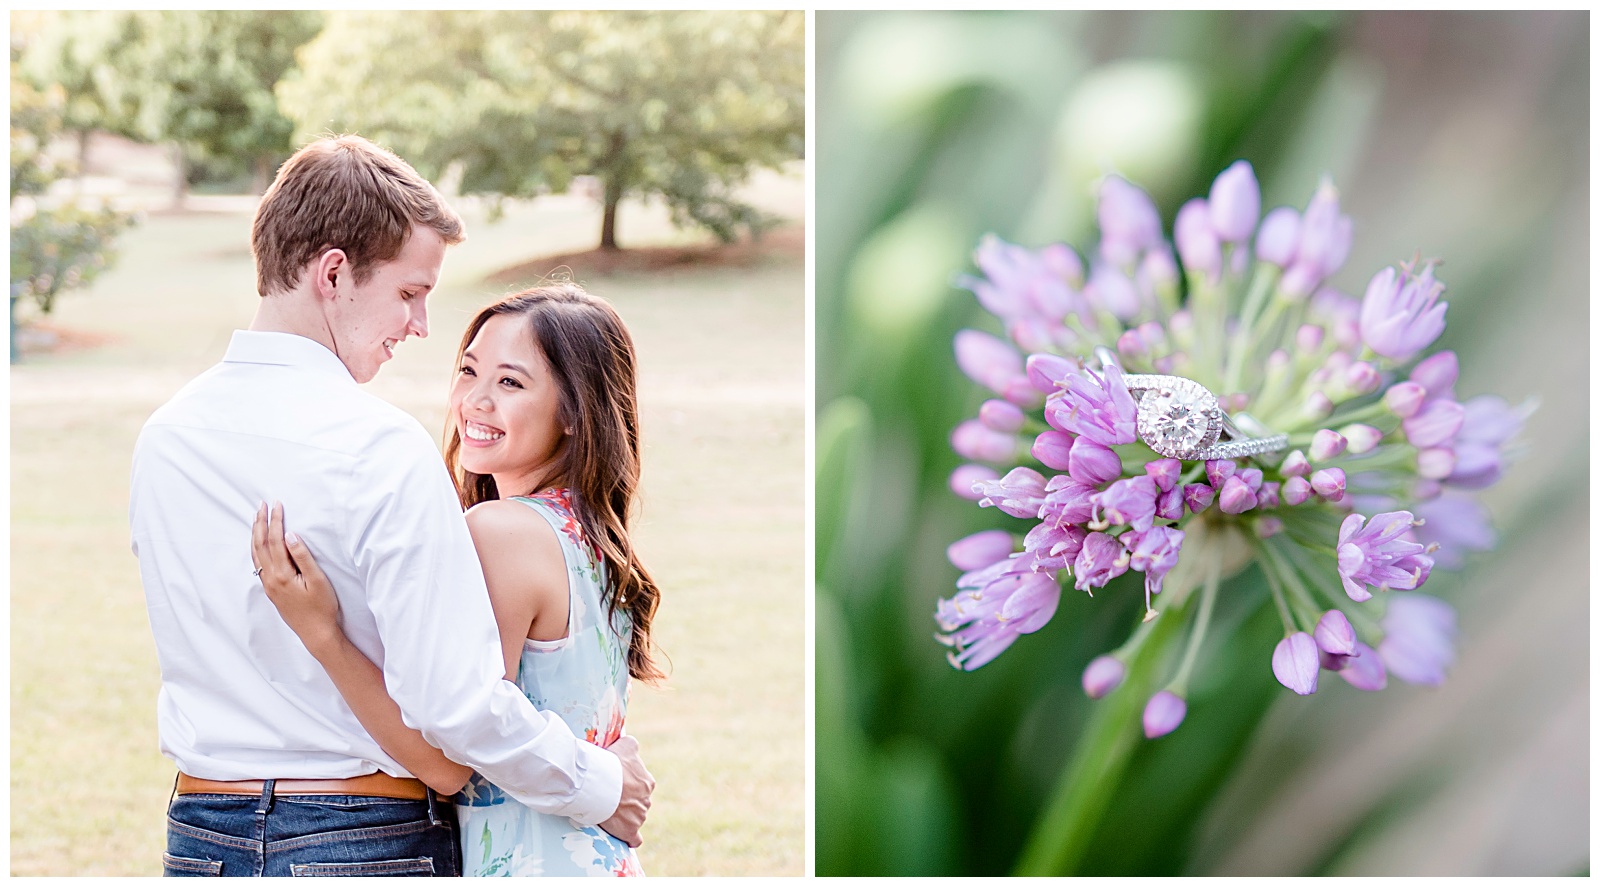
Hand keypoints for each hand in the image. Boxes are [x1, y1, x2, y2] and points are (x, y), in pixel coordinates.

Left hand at [251, 502, 341, 655]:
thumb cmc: (321, 607)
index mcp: (282, 574)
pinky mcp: (271, 590)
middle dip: (260, 523)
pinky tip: (259, 544)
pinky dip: (256, 549)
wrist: (315, 633)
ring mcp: (268, 585)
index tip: (277, 504)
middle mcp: (270, 579)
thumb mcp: (317, 580)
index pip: (275, 540)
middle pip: (260, 544)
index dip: (276, 520)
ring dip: (255, 534)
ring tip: (257, 519)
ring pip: (256, 554)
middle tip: (261, 505)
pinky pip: (258, 564)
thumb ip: (303, 556)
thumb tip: (291, 535)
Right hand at [597, 734, 653, 847]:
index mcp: (647, 782)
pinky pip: (634, 838)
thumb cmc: (611, 763)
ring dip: (624, 817)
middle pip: (637, 802)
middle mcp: (646, 800)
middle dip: (626, 801)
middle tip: (608, 797)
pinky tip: (626, 838)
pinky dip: (631, 839)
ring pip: (634, 818)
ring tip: (607, 812)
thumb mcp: (625, 745)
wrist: (600, 784)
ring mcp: (639, 817)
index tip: (614, 784)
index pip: (640, 785)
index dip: (627, 785)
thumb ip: (632, 745)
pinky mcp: (629, 831)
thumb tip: (632, 744)